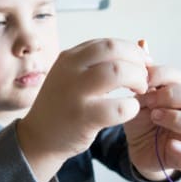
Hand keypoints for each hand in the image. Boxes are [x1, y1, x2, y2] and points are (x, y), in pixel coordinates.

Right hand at [17, 38, 150, 181]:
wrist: (38, 138)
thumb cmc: (62, 107)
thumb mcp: (72, 77)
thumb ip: (97, 64)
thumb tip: (139, 49)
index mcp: (68, 58)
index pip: (108, 43)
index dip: (131, 52)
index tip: (140, 64)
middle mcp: (69, 71)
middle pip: (115, 51)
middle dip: (137, 63)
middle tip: (143, 78)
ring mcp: (75, 93)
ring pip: (119, 72)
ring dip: (138, 80)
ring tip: (139, 91)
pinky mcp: (84, 117)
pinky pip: (121, 106)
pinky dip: (132, 107)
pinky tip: (129, 110)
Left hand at [125, 65, 180, 180]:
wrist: (140, 151)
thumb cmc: (144, 121)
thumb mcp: (139, 96)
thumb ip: (144, 75)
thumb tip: (142, 43)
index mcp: (178, 96)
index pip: (180, 77)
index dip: (160, 75)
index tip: (139, 79)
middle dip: (172, 94)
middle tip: (147, 98)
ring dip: (177, 119)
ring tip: (155, 116)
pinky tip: (171, 145)